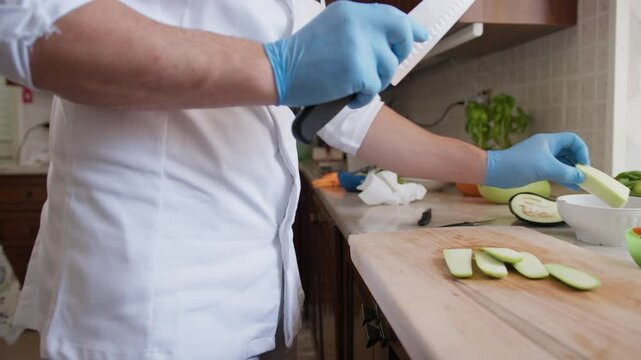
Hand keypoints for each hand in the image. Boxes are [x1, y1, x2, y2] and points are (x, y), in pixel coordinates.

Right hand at [263, 1, 427, 107]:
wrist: (278, 70)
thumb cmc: (303, 56)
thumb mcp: (333, 28)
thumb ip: (361, 29)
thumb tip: (394, 38)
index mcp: (352, 11)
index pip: (392, 16)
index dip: (410, 28)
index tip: (420, 36)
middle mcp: (359, 23)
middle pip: (401, 36)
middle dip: (398, 54)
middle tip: (382, 68)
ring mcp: (359, 45)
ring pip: (387, 68)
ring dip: (373, 82)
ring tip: (351, 84)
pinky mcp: (358, 69)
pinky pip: (374, 89)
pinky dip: (362, 98)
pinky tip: (346, 96)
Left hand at [484, 132, 590, 189]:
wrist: (495, 171)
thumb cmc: (519, 165)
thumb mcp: (546, 168)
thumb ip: (566, 172)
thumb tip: (581, 177)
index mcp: (549, 141)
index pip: (573, 140)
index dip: (582, 151)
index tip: (583, 166)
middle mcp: (546, 147)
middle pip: (568, 151)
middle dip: (577, 163)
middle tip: (583, 176)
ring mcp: (540, 157)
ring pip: (561, 162)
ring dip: (570, 172)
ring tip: (579, 184)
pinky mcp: (535, 166)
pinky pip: (553, 169)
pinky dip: (561, 176)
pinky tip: (568, 185)